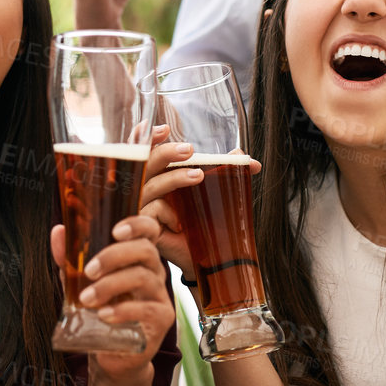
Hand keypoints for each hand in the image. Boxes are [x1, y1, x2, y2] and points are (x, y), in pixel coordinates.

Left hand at [50, 216, 173, 380]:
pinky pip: (146, 309)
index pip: (148, 230)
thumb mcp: (80, 283)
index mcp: (137, 258)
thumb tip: (58, 232)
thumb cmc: (99, 312)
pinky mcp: (161, 319)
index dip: (137, 224)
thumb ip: (70, 259)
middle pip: (145, 250)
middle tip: (88, 271)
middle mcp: (153, 272)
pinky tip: (103, 316)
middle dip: (114, 256)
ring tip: (87, 299)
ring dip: (110, 285)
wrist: (110, 355)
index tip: (115, 230)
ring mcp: (160, 295)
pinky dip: (122, 310)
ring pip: (143, 277)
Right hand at [137, 132, 261, 277]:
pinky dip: (169, 212)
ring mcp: (140, 208)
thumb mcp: (215, 192)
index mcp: (157, 175)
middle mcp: (144, 188)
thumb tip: (245, 156)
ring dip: (174, 177)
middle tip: (190, 149)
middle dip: (165, 152)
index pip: (143, 151)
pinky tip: (181, 224)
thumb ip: (225, 171)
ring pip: (150, 185)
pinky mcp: (142, 226)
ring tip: (198, 176)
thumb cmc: (206, 220)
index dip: (146, 137)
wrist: (206, 256)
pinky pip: (152, 210)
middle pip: (144, 163)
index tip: (164, 128)